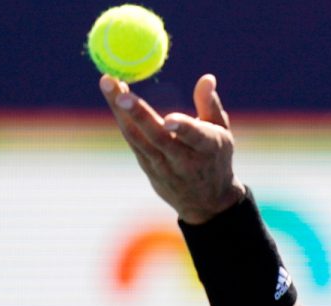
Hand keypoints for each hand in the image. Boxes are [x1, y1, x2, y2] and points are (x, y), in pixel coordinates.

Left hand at [99, 73, 245, 223]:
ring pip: (138, 137)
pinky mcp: (148, 168)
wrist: (206, 202)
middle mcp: (184, 160)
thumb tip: (207, 78)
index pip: (195, 137)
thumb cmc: (216, 158)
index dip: (182, 128)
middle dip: (138, 113)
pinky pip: (133, 140)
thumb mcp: (222, 133)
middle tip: (121, 91)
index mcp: (208, 148)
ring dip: (120, 111)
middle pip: (157, 136)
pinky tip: (114, 97)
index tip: (168, 119)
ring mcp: (163, 166)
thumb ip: (210, 105)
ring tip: (108, 82)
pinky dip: (122, 118)